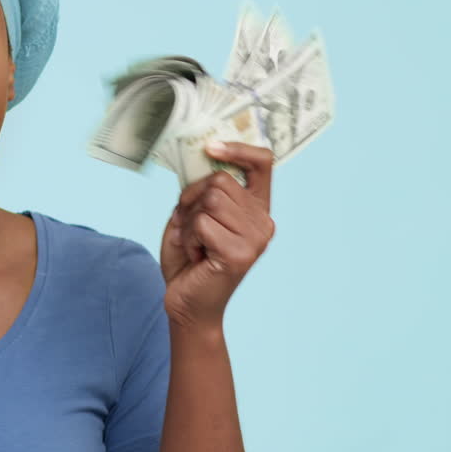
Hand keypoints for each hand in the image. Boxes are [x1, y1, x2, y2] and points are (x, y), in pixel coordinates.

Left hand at [157, 142, 275, 331]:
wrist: (187, 304)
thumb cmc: (189, 260)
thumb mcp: (193, 216)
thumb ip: (203, 190)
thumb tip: (203, 157)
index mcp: (256, 209)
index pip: (263, 163)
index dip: (239, 148)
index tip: (212, 147)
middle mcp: (263, 221)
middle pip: (220, 180)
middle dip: (191, 199)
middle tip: (189, 226)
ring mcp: (256, 238)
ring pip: (210, 200)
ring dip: (188, 222)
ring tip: (194, 243)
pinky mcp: (241, 253)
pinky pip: (201, 223)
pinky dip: (187, 238)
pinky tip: (196, 256)